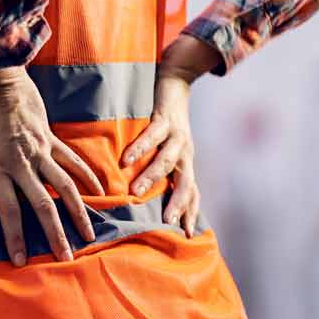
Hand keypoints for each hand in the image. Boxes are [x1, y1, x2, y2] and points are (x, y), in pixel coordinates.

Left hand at [0, 64, 105, 266]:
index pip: (9, 210)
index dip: (15, 237)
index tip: (21, 261)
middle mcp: (22, 163)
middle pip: (42, 205)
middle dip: (55, 234)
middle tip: (66, 258)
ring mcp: (40, 151)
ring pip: (65, 186)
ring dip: (78, 212)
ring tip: (89, 235)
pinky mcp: (51, 138)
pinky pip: (72, 161)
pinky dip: (86, 177)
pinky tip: (99, 193)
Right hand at [122, 62, 201, 237]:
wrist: (175, 83)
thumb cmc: (166, 121)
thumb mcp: (168, 149)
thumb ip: (161, 170)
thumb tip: (143, 197)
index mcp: (186, 162)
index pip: (193, 193)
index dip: (191, 212)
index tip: (186, 235)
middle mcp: (185, 152)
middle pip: (186, 182)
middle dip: (177, 203)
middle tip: (166, 223)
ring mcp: (177, 135)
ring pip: (166, 161)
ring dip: (151, 178)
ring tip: (134, 193)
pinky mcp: (165, 118)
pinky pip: (151, 135)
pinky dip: (139, 148)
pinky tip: (126, 159)